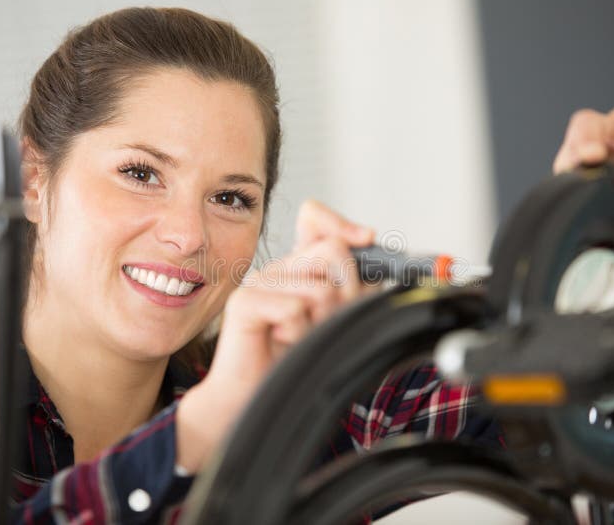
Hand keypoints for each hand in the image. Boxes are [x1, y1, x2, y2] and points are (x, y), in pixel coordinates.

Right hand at [175, 199, 373, 472]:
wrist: (254, 397)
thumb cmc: (297, 360)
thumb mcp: (337, 318)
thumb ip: (354, 283)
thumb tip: (369, 241)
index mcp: (299, 266)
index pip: (314, 216)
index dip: (343, 225)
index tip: (368, 240)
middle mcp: (279, 267)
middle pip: (333, 252)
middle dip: (347, 294)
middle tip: (326, 323)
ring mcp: (259, 281)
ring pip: (321, 288)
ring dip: (322, 324)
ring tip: (301, 338)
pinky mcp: (244, 302)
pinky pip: (294, 309)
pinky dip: (298, 335)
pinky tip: (281, 342)